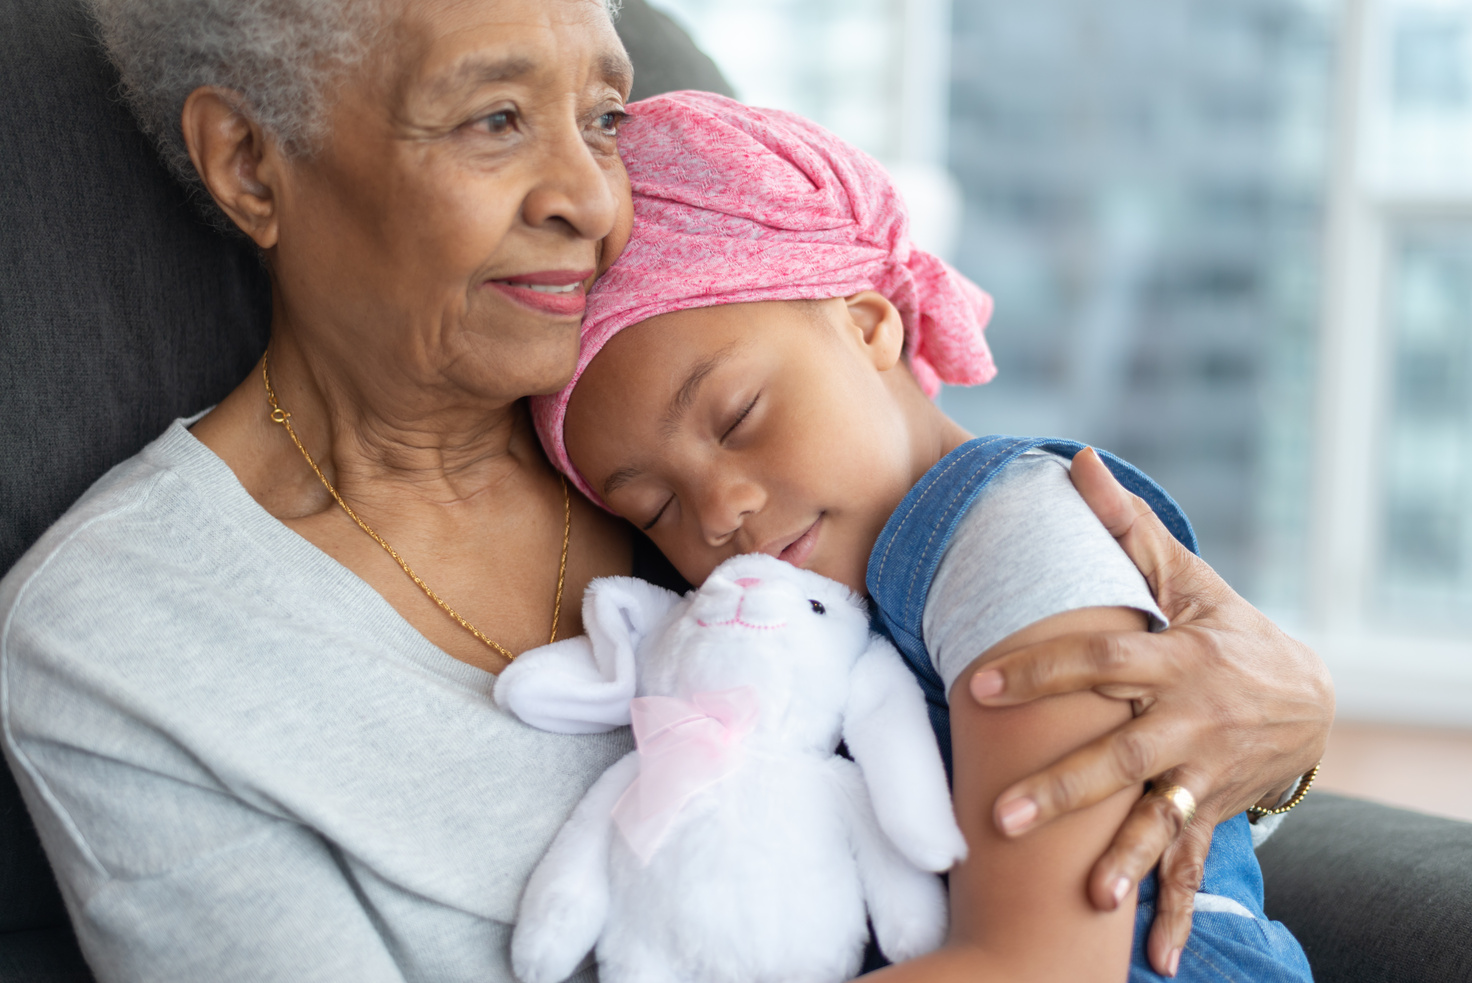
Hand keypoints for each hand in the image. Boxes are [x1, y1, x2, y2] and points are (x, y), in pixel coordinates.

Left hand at [967, 447, 1332, 975]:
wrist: (1306, 696)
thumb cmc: (1224, 628)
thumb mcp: (1184, 577)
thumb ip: (1123, 528)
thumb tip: (1076, 461)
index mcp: (1172, 659)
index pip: (1098, 663)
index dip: (1041, 670)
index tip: (978, 682)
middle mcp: (1187, 721)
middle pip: (1121, 756)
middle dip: (1065, 786)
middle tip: (1002, 815)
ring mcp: (1201, 773)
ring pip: (1158, 820)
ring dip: (1123, 859)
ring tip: (1087, 897)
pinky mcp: (1210, 812)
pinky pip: (1191, 866)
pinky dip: (1178, 912)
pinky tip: (1157, 958)